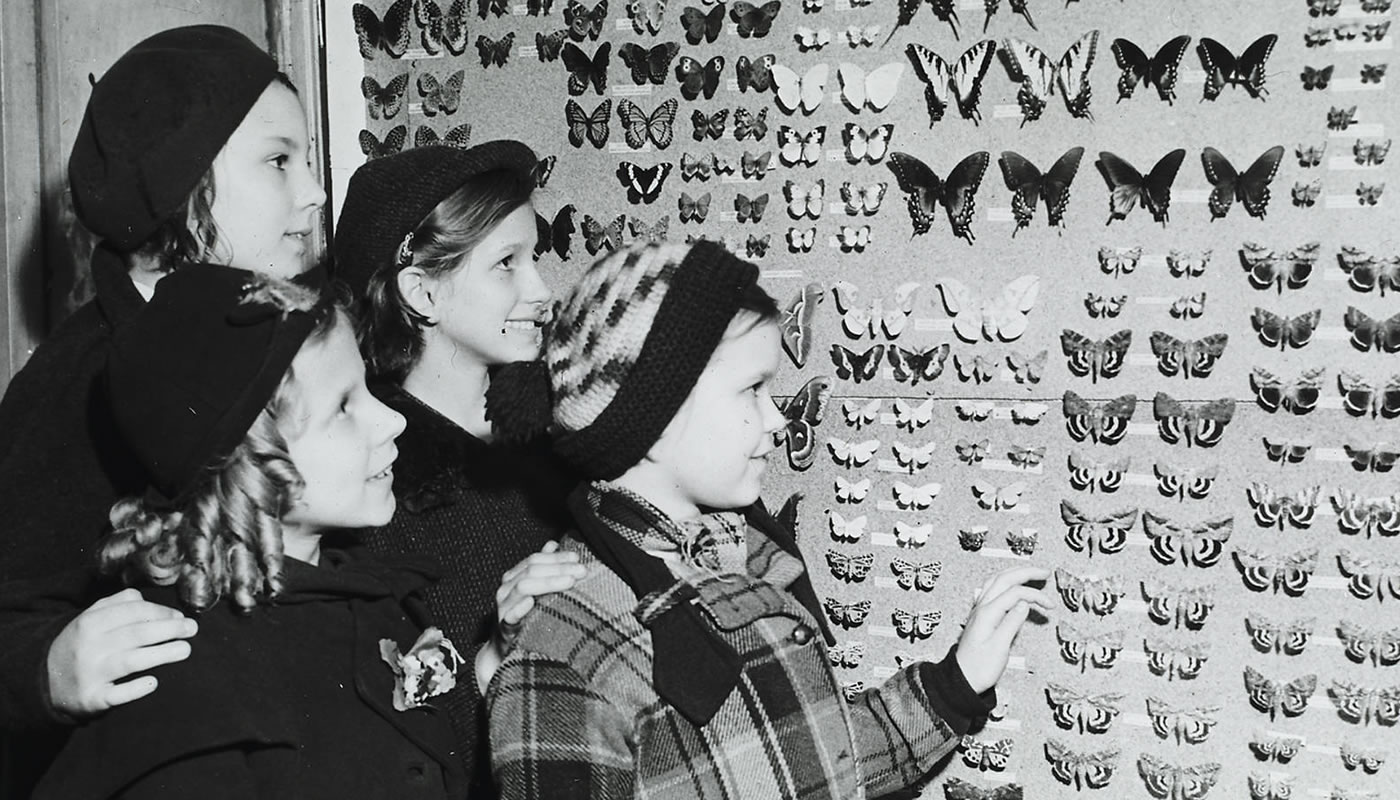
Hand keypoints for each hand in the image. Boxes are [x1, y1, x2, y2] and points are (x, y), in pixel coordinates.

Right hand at [46, 588, 197, 717]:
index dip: (160, 612)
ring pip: (130, 662)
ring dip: (161, 654)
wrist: (47, 680)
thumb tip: (148, 600)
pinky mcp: (92, 699)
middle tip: (192, 629)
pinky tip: (153, 682)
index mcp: (90, 623)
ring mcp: (90, 674)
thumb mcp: (92, 618)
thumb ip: (119, 604)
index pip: (131, 612)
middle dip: (168, 630)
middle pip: (135, 635)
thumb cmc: (83, 644)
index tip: (180, 616)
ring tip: (185, 650)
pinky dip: (135, 689)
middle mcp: (89, 648)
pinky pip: (116, 695)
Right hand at [494, 540, 586, 649]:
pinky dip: (521, 607)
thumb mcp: (534, 590)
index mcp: (514, 577)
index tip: (577, 558)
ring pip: (524, 587)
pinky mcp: (504, 627)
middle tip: (581, 570)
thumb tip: (553, 544)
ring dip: (548, 582)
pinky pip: (511, 615)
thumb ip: (543, 567)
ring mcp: (503, 607)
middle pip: (532, 570)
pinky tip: (533, 602)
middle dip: (559, 568)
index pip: (535, 559)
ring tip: (570, 582)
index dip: (557, 557)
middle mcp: (506, 589)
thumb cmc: (524, 616)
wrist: (505, 647)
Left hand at [954, 566, 1051, 694]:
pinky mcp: (980, 617)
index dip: (1034, 595)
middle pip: (1004, 579)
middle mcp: (981, 608)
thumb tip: (1024, 604)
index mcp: (987, 613)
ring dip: (1014, 574)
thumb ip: (1011, 623)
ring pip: (996, 581)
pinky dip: (1005, 583)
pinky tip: (1009, 586)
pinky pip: (992, 590)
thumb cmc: (978, 668)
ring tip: (1030, 573)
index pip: (1015, 593)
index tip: (1049, 604)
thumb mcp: (999, 648)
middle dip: (1026, 572)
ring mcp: (979, 611)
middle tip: (1044, 573)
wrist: (962, 679)